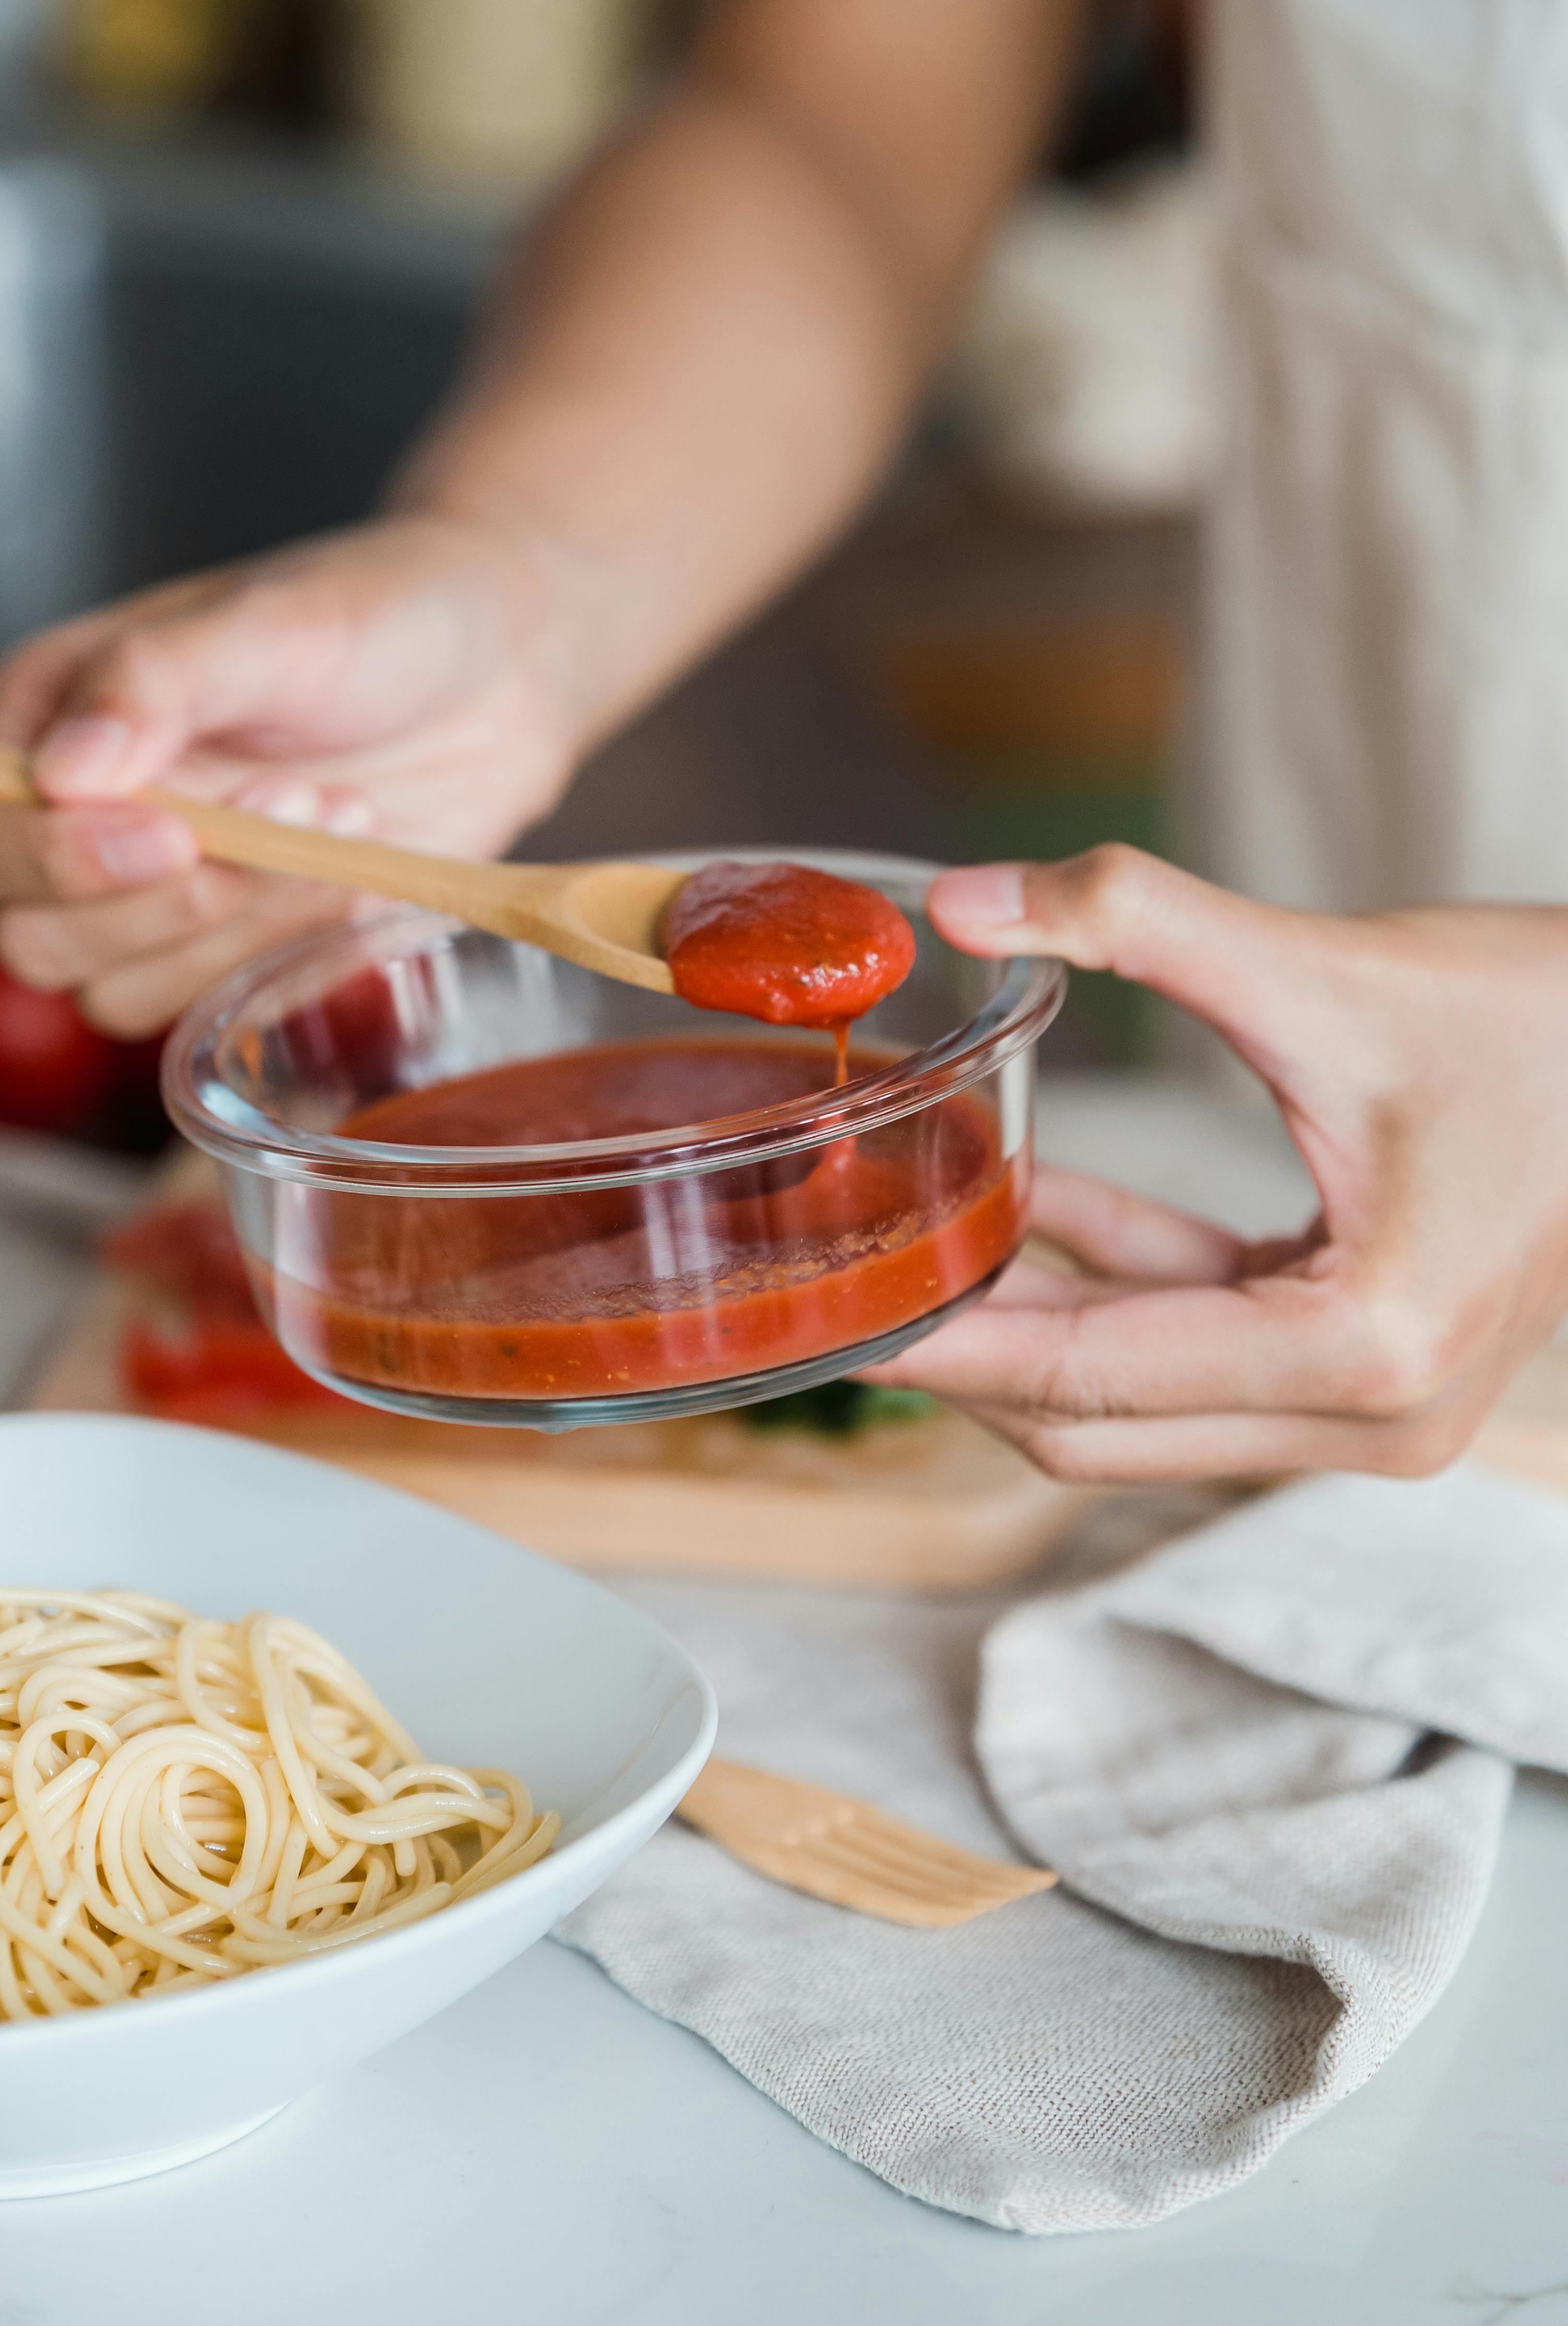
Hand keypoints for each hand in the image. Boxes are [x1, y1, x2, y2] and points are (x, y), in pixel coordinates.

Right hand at [0, 516, 582, 1033]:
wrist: (498, 665)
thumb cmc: (374, 615)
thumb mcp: (268, 621)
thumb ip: (153, 681)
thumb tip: (60, 770)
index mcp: (40, 722)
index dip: (47, 859)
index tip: (172, 831)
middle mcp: (72, 820)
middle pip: (27, 939)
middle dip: (160, 902)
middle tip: (282, 809)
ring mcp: (150, 896)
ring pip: (115, 994)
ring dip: (236, 924)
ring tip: (337, 814)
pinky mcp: (229, 946)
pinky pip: (209, 1006)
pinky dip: (282, 954)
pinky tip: (353, 870)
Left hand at [881, 846, 1567, 1482]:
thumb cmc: (1537, 1019)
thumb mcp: (1319, 968)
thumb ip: (1134, 921)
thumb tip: (962, 900)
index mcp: (1361, 1349)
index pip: (1090, 1380)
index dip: (945, 1349)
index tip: (828, 1322)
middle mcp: (1374, 1420)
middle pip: (1103, 1425)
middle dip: (968, 1354)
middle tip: (837, 1288)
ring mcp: (1381, 1414)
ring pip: (1144, 1400)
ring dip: (1035, 1316)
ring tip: (910, 1236)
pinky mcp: (1378, 1374)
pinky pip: (1201, 1348)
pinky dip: (1117, 1282)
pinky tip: (1032, 1199)